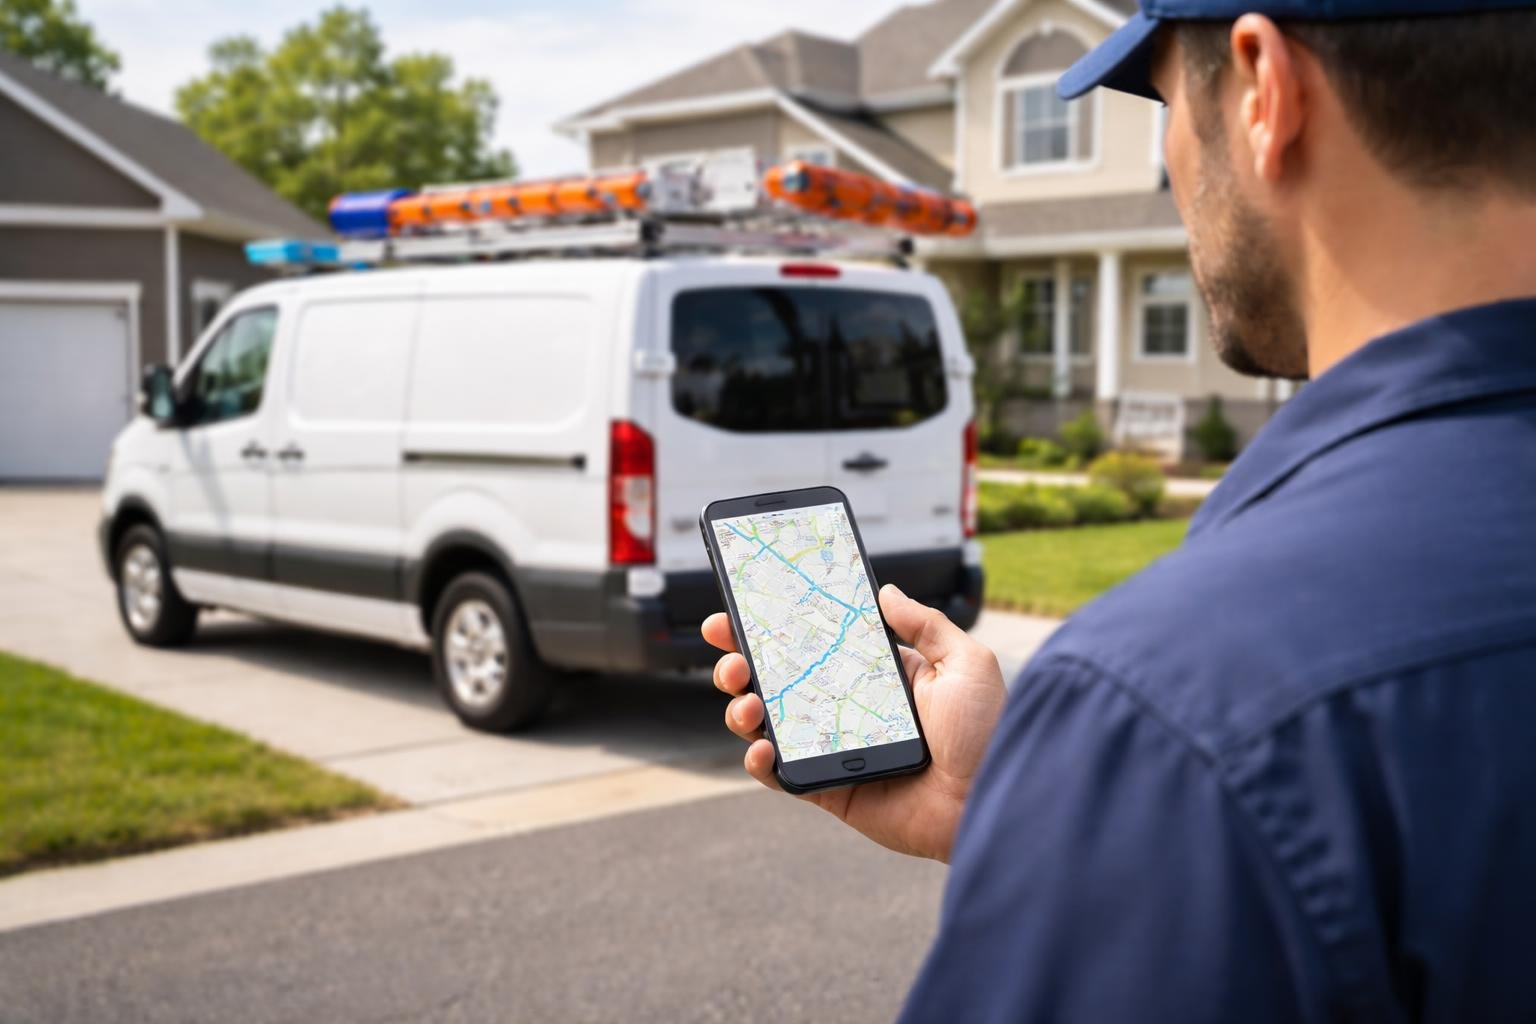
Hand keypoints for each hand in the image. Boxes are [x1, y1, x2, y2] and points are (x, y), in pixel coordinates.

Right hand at [703, 584, 1006, 862]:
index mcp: (876, 675)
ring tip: (746, 702)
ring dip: (744, 708)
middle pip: (778, 680)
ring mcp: (835, 749)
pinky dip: (761, 763)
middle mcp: (848, 709)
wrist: (992, 803)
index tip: (739, 609)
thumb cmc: (987, 734)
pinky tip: (761, 747)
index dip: (774, 626)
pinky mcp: (830, 789)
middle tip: (729, 654)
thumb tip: (884, 591)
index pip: (815, 642)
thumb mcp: (966, 664)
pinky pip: (783, 776)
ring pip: (771, 724)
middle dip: (742, 662)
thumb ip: (926, 625)